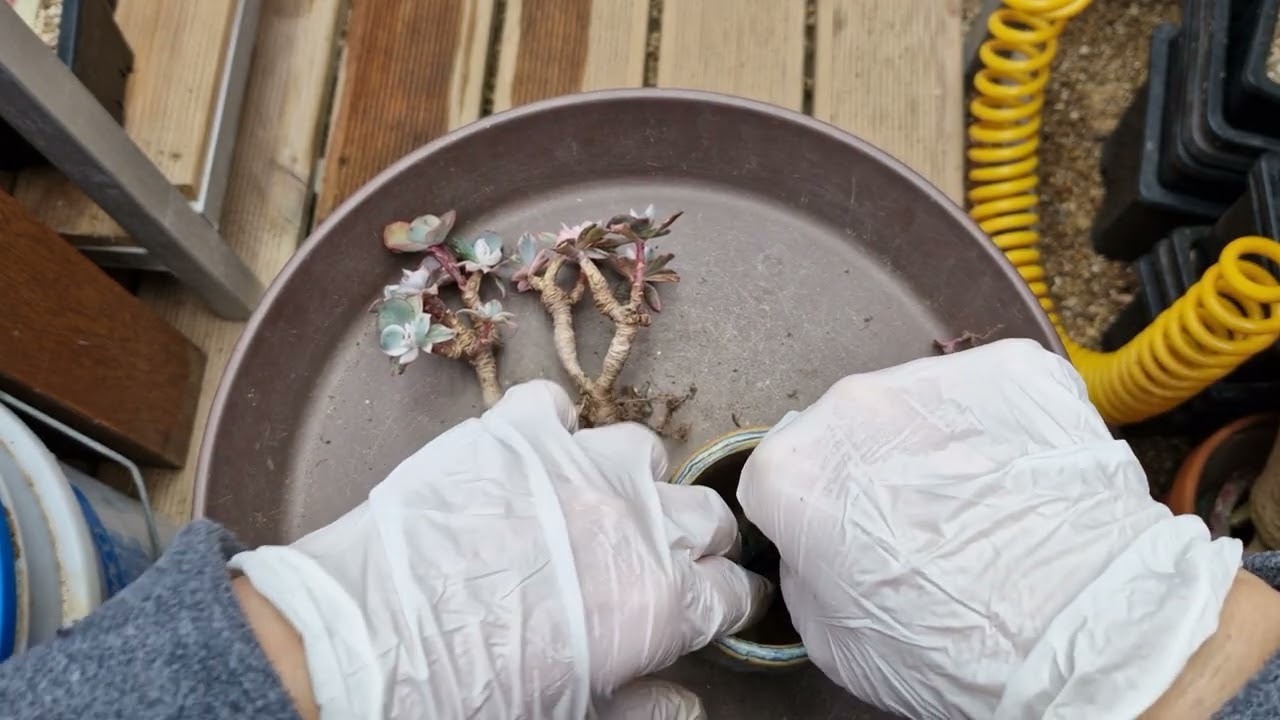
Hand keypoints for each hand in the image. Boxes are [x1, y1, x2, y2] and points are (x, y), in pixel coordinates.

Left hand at [230, 380, 768, 717]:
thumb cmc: (468, 692)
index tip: (709, 603)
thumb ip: (639, 704)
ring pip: (645, 452)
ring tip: (595, 502)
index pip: (733, 590)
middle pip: (708, 515)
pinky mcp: (519, 430)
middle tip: (656, 558)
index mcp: (660, 601)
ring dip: (631, 480)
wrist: (370, 641)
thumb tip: (681, 705)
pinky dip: (553, 428)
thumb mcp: (568, 714)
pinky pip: (557, 407)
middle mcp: (636, 521)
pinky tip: (533, 457)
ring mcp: (578, 465)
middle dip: (695, 539)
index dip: (724, 600)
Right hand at [738, 339, 1241, 718]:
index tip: (839, 537)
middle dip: (871, 470)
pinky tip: (1022, 478)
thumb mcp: (831, 639)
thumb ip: (803, 570)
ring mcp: (935, 379)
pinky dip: (1005, 426)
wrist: (1082, 630)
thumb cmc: (960, 646)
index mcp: (793, 469)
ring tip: (981, 506)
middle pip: (847, 430)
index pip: (776, 475)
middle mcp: (852, 405)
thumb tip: (814, 548)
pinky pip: (994, 391)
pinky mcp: (1014, 368)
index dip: (808, 513)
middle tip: (919, 527)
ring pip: (919, 404)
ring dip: (936, 444)